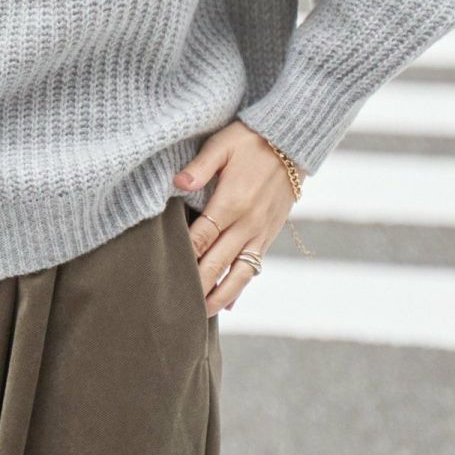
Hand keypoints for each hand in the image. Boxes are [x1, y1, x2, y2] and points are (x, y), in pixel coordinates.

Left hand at [174, 117, 298, 317]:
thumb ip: (199, 166)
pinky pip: (254, 267)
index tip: (163, 274)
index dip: (182, 256)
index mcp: (231, 202)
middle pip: (216, 263)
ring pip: (238, 274)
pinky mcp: (269, 235)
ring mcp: (260, 232)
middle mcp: (247, 223)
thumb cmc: (250, 139)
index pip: (200, 238)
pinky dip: (240, 286)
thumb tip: (177, 183)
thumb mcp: (222, 144)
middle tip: (174, 307)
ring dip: (219, 296)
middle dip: (196, 286)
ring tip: (200, 314)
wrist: (291, 142)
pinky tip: (228, 302)